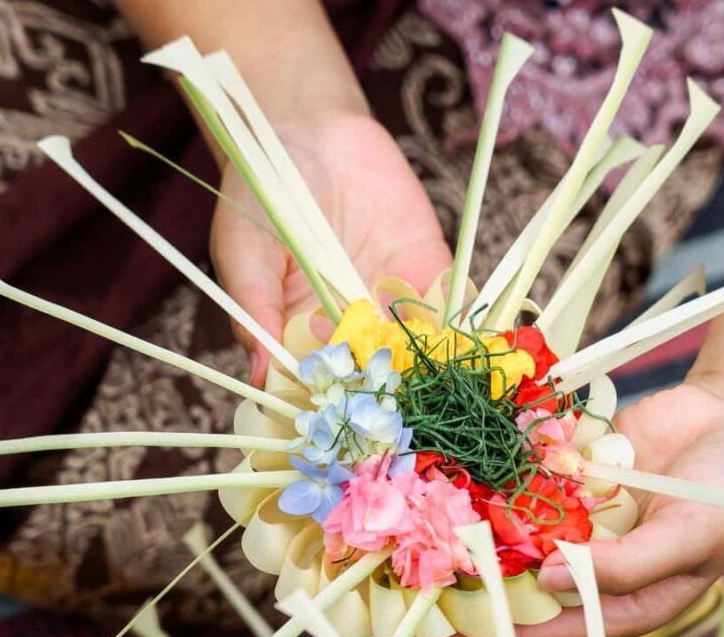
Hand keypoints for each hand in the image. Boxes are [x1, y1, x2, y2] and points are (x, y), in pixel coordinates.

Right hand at [211, 111, 450, 385]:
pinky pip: (450, 305)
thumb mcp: (246, 251)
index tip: (355, 416)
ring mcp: (392, 303)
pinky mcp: (426, 271)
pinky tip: (476, 345)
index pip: (324, 385)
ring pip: (418, 350)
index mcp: (304, 336)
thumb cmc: (261, 194)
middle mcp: (352, 329)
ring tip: (450, 388)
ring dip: (436, 369)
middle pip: (378, 377)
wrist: (309, 132)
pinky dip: (466, 327)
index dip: (339, 404)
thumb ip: (254, 309)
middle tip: (410, 408)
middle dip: (396, 394)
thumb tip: (258, 376)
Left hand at [404, 370, 723, 636]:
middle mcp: (583, 558)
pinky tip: (441, 477)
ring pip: (504, 527)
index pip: (532, 628)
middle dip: (450, 587)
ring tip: (398, 537)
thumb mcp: (689, 542)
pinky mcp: (566, 471)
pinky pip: (520, 479)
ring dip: (459, 531)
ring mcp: (571, 512)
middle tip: (385, 589)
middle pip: (505, 579)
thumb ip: (622, 568)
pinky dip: (488, 479)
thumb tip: (545, 583)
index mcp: (616, 596)